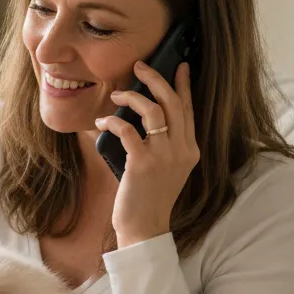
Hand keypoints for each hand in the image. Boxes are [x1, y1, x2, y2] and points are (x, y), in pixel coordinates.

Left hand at [95, 60, 199, 247]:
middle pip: (173, 103)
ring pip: (153, 110)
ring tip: (118, 94)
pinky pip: (127, 130)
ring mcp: (163, 156)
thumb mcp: (165, 169)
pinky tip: (102, 122)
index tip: (180, 65)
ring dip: (133, 97)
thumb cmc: (148, 198)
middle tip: (140, 66)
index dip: (183, 85)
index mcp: (190, 150)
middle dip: (156, 79)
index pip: (189, 109)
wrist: (144, 228)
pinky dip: (113, 121)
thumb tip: (142, 116)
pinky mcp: (142, 163)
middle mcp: (182, 150)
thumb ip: (162, 144)